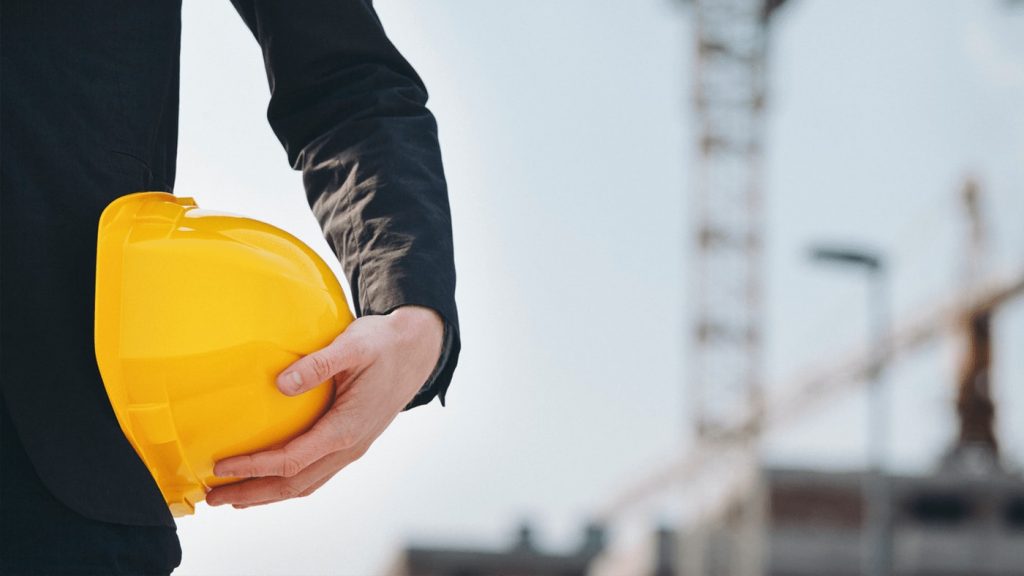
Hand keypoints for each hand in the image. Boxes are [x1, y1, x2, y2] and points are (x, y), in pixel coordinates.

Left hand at [206, 305, 442, 507]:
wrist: (417, 350)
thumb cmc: (384, 344)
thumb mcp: (353, 345)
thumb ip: (318, 364)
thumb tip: (281, 384)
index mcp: (347, 427)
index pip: (292, 459)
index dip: (254, 466)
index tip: (221, 466)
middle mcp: (350, 446)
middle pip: (295, 483)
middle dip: (253, 493)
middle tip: (214, 497)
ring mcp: (352, 448)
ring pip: (305, 484)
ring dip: (268, 494)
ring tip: (234, 498)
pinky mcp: (351, 442)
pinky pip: (315, 474)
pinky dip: (287, 483)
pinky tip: (269, 479)